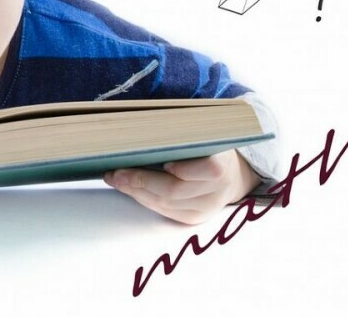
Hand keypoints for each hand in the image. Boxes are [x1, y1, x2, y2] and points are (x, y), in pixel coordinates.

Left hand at [103, 150, 261, 224]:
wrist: (232, 175)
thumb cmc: (209, 147)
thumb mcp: (203, 136)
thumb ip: (182, 135)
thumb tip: (143, 130)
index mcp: (223, 164)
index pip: (206, 169)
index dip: (182, 169)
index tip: (160, 162)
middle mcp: (216, 190)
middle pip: (175, 190)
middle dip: (141, 182)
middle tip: (115, 173)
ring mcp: (206, 207)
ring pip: (166, 204)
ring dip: (136, 192)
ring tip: (115, 179)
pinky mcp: (194, 218)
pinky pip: (165, 212)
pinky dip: (144, 199)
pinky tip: (129, 189)